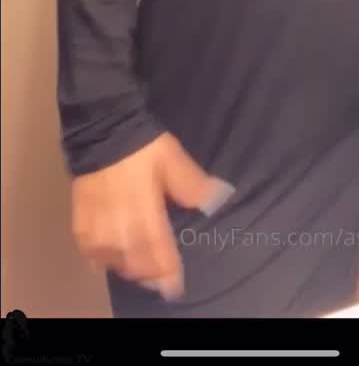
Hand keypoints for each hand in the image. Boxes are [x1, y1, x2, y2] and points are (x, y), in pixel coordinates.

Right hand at [72, 132, 234, 299]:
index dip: (168, 273)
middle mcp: (120, 228)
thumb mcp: (173, 160)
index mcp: (145, 213)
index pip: (159, 254)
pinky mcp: (81, 222)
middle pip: (136, 264)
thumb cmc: (143, 147)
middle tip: (160, 276)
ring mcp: (97, 228)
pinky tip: (109, 259)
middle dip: (150, 274)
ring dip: (128, 268)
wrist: (103, 130)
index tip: (176, 286)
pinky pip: (90, 254)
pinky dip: (101, 260)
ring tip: (139, 268)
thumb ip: (193, 185)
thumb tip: (220, 199)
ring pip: (114, 262)